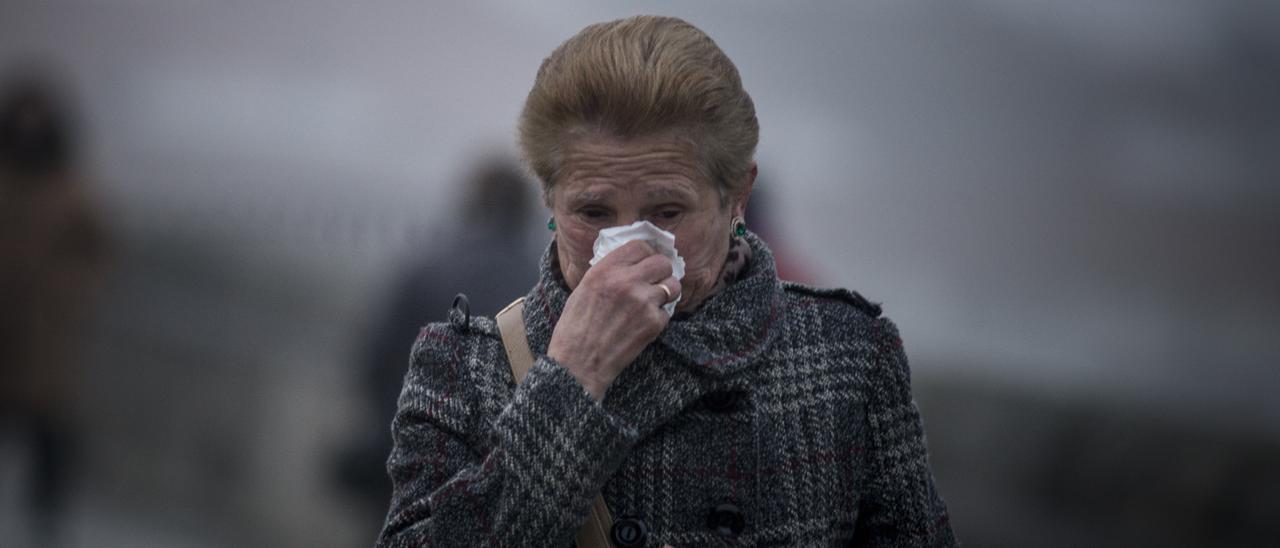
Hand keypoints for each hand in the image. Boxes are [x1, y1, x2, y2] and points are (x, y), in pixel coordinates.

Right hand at [548, 240, 680, 400]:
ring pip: (672, 285)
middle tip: (654, 282)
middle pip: (662, 263)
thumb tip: (631, 262)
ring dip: (666, 293)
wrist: (577, 364)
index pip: (640, 246)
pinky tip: (642, 325)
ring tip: (653, 302)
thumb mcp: (584, 289)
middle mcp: (625, 281)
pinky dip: (658, 318)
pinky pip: (667, 312)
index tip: (647, 262)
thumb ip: (608, 272)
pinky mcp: (653, 323)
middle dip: (661, 271)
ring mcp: (642, 302)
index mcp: (605, 270)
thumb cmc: (575, 328)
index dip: (647, 253)